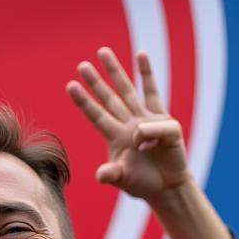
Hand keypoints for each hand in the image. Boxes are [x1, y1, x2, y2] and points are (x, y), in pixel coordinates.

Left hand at [66, 48, 189, 201]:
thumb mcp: (124, 180)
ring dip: (115, 72)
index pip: (97, 115)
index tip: (70, 85)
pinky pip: (153, 93)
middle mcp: (128, 124)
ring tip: (103, 52)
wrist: (168, 187)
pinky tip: (140, 54)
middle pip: (108, 98)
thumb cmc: (144, 184)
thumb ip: (112, 175)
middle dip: (95, 82)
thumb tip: (101, 175)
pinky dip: (146, 74)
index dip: (84, 101)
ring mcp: (145, 120)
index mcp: (116, 138)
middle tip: (81, 65)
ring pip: (127, 91)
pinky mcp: (163, 120)